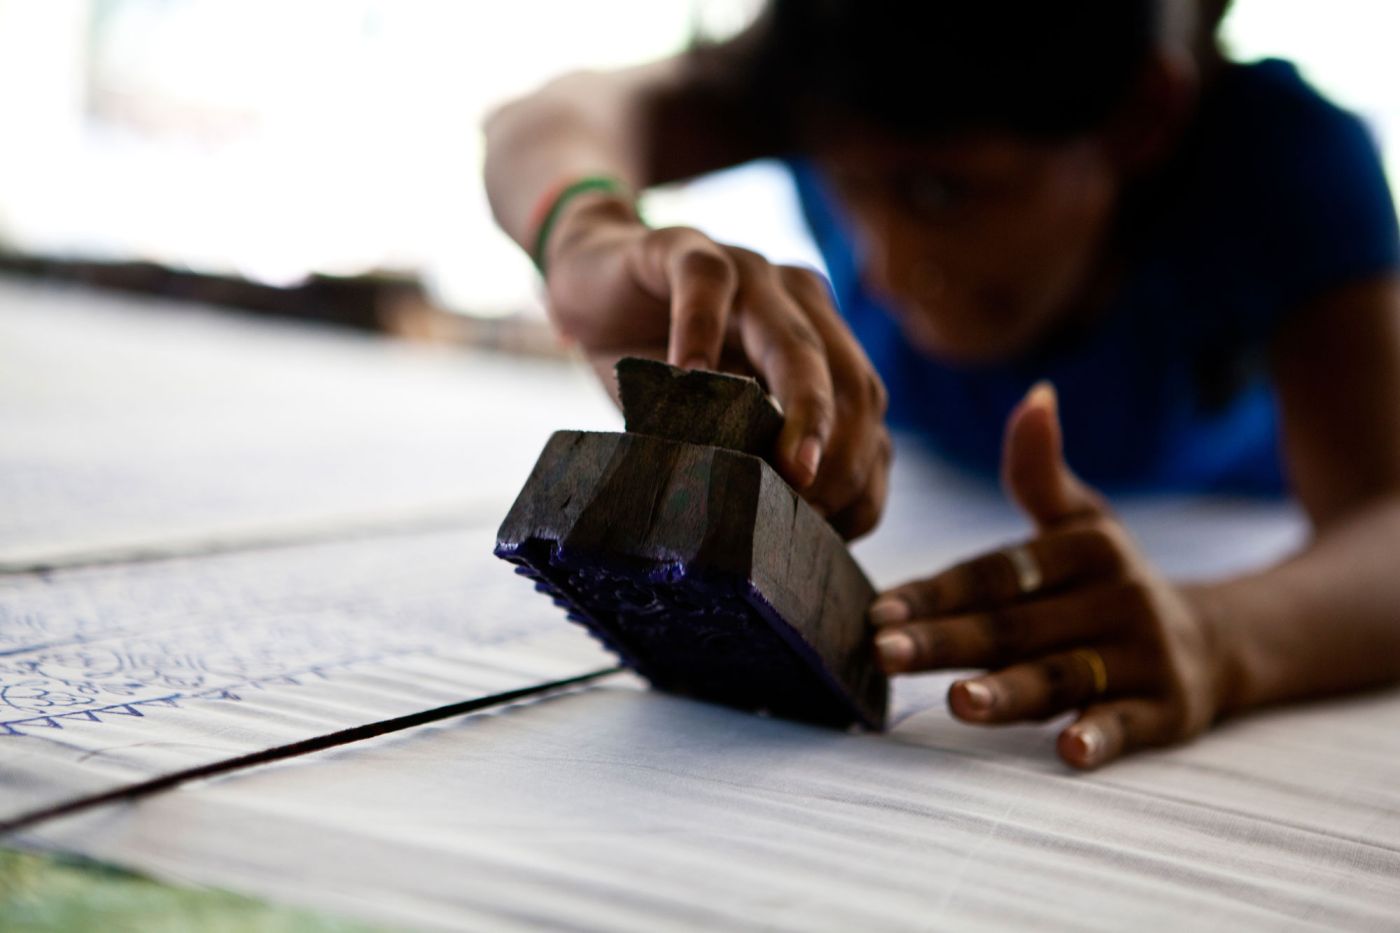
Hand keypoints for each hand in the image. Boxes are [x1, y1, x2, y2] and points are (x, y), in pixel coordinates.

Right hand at [544, 195, 890, 538]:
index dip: (861, 473)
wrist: (588, 278)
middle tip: (815, 512)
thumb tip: (788, 541)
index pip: (866, 411)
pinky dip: (700, 330)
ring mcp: (748, 270)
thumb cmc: (656, 363)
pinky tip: (689, 377)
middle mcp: (798, 301)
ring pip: (795, 339)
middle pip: (849, 380)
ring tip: (793, 469)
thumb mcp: (710, 420)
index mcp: (819, 339)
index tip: (832, 532)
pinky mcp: (685, 247)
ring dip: (803, 407)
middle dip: (843, 453)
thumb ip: (752, 454)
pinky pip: (706, 282)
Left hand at [869, 383, 1229, 768]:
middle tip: (884, 652)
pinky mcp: (1167, 708)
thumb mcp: (1084, 522)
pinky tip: (1070, 750)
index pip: (995, 573)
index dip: (937, 591)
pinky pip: (1129, 724)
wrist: (1215, 642)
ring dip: (1010, 689)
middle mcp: (1114, 598)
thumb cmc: (1113, 581)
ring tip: (957, 701)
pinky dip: (1102, 736)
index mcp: (1083, 550)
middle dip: (946, 640)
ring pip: (1062, 674)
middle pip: (1014, 625)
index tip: (878, 609)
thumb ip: (1041, 472)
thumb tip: (1035, 395)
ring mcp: (1142, 655)